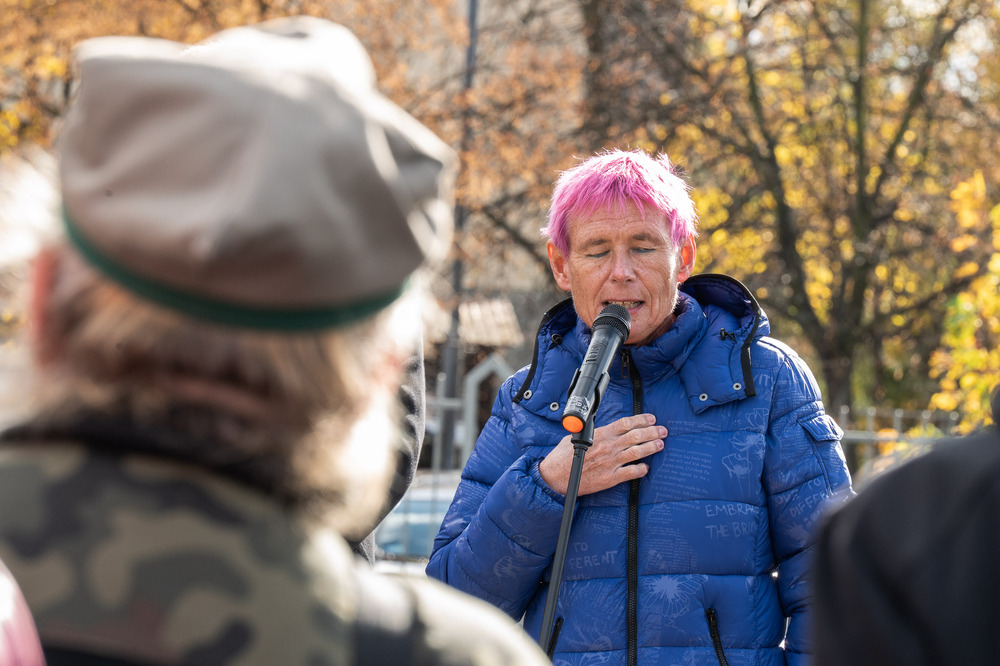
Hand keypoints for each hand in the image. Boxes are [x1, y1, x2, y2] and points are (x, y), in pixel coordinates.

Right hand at [538, 413, 665, 495]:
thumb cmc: (564, 457)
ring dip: (651, 447)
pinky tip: (646, 467)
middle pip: (636, 436)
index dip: (641, 419)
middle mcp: (608, 447)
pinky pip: (631, 473)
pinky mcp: (610, 478)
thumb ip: (593, 433)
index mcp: (600, 435)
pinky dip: (641, 469)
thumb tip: (603, 430)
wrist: (556, 476)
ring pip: (637, 452)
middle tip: (662, 431)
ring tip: (660, 444)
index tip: (651, 419)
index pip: (625, 423)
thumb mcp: (577, 437)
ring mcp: (610, 463)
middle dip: (652, 432)